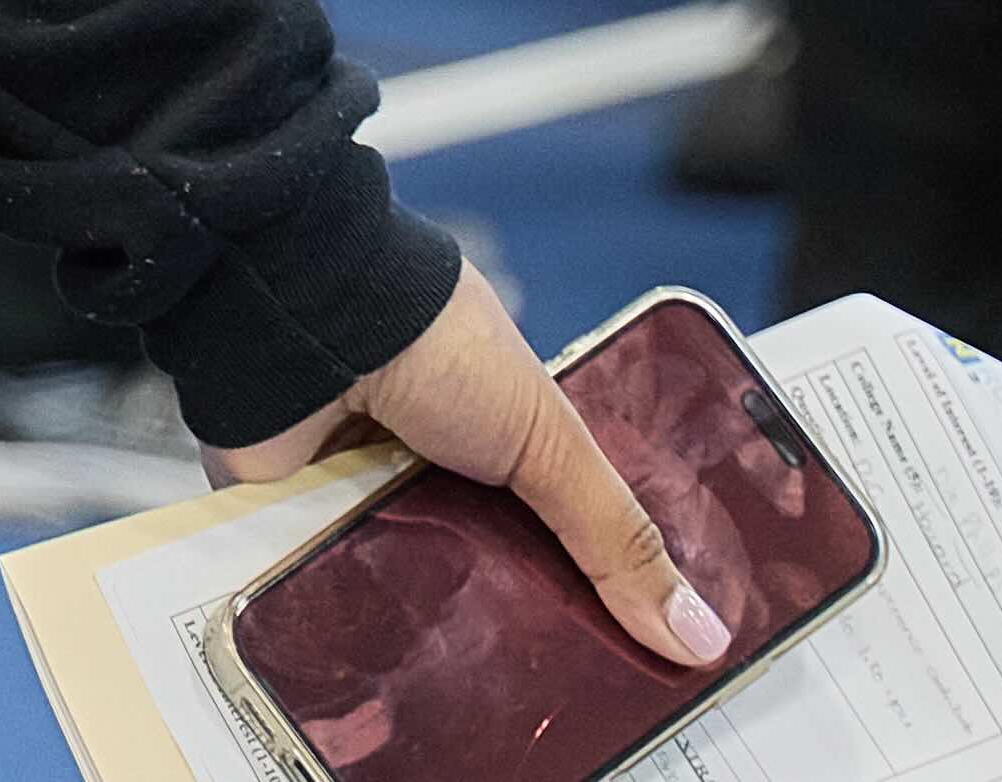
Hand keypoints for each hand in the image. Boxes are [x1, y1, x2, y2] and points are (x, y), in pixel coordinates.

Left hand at [212, 255, 720, 668]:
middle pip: (486, 571)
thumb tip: (698, 634)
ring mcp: (363, 491)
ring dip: (434, 624)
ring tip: (471, 686)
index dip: (586, 593)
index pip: (554, 532)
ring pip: (415, 591)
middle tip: (546, 687)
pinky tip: (389, 660)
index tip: (625, 660)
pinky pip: (340, 590)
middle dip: (510, 620)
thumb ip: (617, 536)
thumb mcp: (550, 438)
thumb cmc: (432, 342)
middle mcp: (431, 463)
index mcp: (498, 433)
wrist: (304, 313)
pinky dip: (358, 614)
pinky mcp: (303, 519)